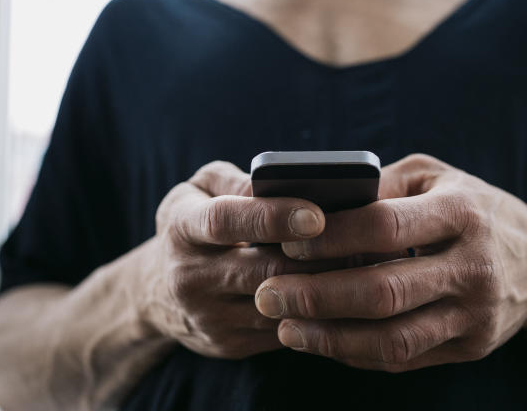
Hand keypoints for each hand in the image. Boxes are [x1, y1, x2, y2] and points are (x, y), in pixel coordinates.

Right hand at [142, 160, 356, 359]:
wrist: (158, 289)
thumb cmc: (196, 220)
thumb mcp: (201, 188)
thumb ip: (238, 182)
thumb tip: (282, 184)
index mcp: (182, 227)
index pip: (225, 222)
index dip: (272, 217)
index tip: (317, 213)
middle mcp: (189, 276)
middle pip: (262, 270)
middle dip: (317, 256)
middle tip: (367, 240)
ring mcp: (210, 317)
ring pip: (279, 306)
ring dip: (327, 287)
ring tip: (367, 264)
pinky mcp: (230, 345)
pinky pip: (285, 331)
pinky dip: (320, 313)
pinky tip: (349, 293)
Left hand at [253, 153, 526, 371]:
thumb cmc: (477, 208)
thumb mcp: (437, 177)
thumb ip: (381, 185)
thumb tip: (315, 202)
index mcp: (461, 213)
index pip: (385, 227)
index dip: (330, 238)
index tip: (286, 242)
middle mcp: (472, 267)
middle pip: (383, 292)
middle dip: (316, 296)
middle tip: (268, 294)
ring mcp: (475, 315)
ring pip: (392, 338)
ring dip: (329, 338)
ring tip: (284, 327)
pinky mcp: (471, 348)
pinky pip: (404, 358)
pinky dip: (356, 354)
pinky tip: (321, 341)